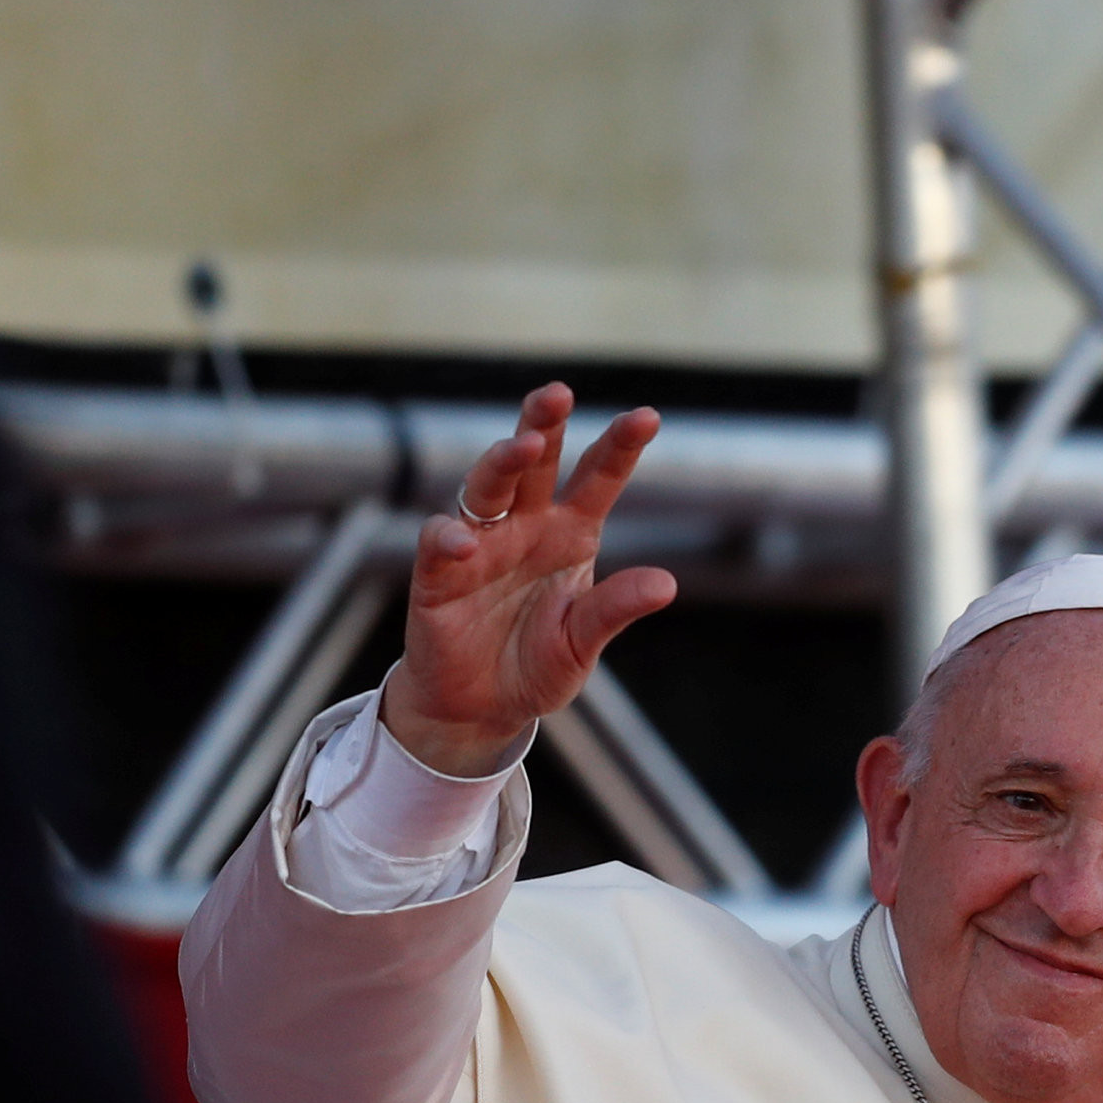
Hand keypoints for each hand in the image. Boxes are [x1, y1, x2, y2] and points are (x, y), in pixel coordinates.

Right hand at [384, 383, 676, 773]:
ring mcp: (478, 546)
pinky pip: (440, 546)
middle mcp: (523, 527)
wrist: (483, 708)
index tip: (647, 417)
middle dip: (544, 424)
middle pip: (533, 464)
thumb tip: (666, 583)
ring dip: (501, 463)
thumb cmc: (536, 664)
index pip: (597, 479)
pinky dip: (449, 540)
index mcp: (568, 534)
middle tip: (559, 395)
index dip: (619, 447)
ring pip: (485, 488)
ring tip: (524, 446)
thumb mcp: (583, 641)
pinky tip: (463, 541)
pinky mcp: (437, 576)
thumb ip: (616, 610)